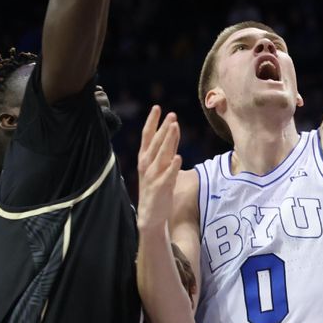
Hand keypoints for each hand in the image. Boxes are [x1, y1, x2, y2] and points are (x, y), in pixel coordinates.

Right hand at [137, 106, 181, 231]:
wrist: (149, 214)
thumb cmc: (155, 186)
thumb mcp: (159, 164)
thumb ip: (166, 148)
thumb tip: (173, 129)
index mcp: (144, 157)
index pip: (147, 135)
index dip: (152, 121)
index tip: (157, 107)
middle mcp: (147, 164)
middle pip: (156, 142)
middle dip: (163, 128)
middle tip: (171, 114)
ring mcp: (153, 175)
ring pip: (162, 154)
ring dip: (168, 140)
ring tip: (174, 127)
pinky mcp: (161, 187)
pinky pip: (168, 175)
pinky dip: (172, 166)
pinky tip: (178, 157)